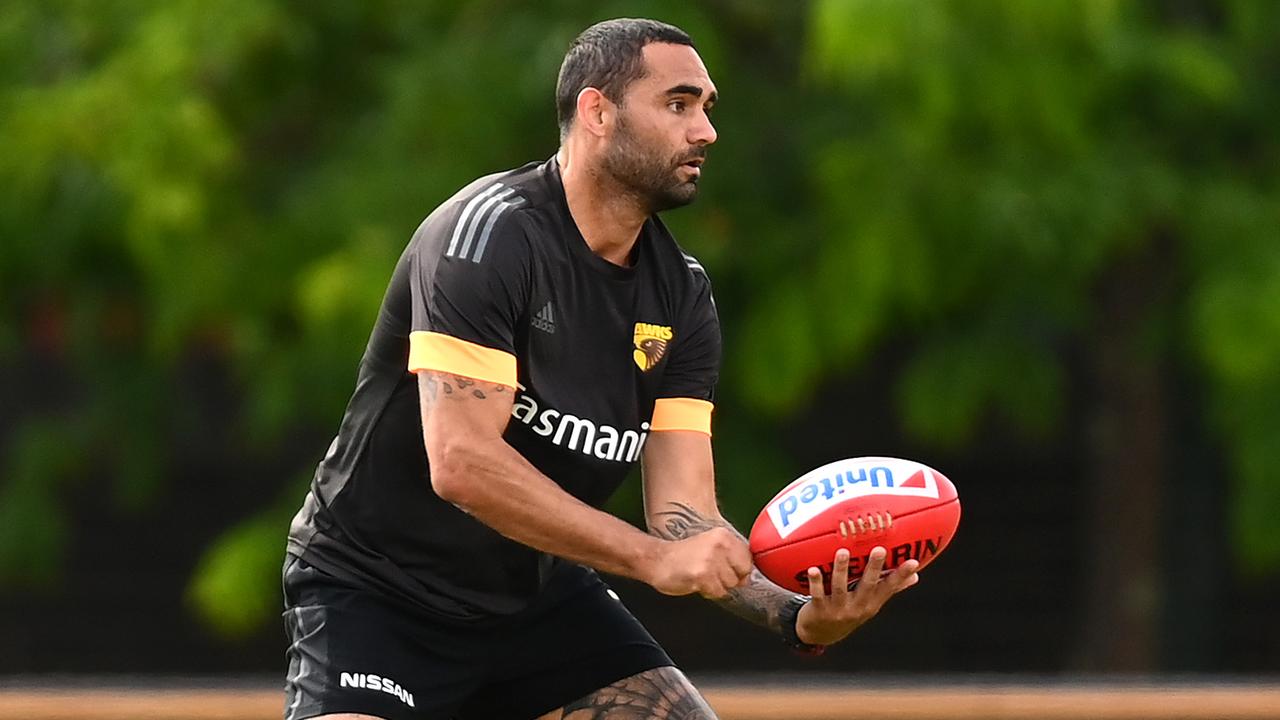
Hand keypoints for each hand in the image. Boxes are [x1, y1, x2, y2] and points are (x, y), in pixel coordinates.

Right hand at [645, 527, 752, 598]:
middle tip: (710, 574)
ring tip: (701, 577)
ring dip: (717, 586)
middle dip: (729, 580)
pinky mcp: (702, 575)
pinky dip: (708, 592)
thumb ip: (730, 556)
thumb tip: (747, 577)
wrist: (656, 559)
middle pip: (742, 574)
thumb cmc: (682, 556)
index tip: (725, 570)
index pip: (748, 559)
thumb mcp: (710, 546)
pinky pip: (717, 593)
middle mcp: (719, 545)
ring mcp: (711, 560)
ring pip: (730, 585)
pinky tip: (696, 583)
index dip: (739, 570)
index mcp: (723, 535)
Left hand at [794, 546, 919, 645]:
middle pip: (867, 586)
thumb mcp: (871, 603)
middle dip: (873, 568)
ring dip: (841, 570)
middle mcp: (857, 608)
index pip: (889, 588)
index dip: (901, 575)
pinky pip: (817, 595)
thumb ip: (890, 588)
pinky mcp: (819, 611)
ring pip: (840, 588)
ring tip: (842, 551)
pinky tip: (813, 569)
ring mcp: (838, 610)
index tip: (914, 562)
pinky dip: (816, 583)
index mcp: (871, 604)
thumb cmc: (849, 611)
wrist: (820, 634)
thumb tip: (916, 576)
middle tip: (879, 549)